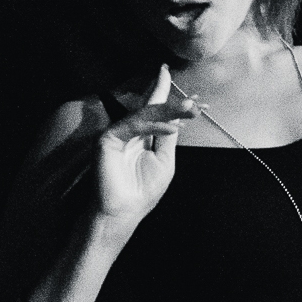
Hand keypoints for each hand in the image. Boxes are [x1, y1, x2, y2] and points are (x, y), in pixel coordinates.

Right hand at [93, 66, 197, 227]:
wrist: (123, 211)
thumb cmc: (142, 191)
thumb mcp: (164, 161)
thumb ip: (167, 138)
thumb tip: (178, 116)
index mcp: (142, 135)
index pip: (156, 111)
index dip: (169, 97)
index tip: (188, 90)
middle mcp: (128, 130)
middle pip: (152, 109)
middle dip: (174, 103)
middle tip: (194, 102)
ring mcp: (117, 133)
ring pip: (144, 114)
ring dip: (168, 110)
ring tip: (189, 108)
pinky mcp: (107, 138)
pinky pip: (133, 126)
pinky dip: (153, 126)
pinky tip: (171, 128)